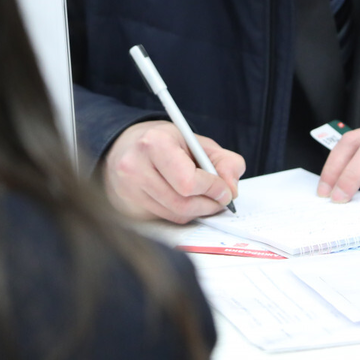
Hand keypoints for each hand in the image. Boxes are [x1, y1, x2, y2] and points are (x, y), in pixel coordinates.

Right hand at [102, 120, 245, 223]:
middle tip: (221, 200)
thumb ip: (224, 161)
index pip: (188, 181)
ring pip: (175, 214)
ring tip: (207, 199)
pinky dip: (183, 213)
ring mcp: (128, 187)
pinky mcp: (129, 203)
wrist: (128, 145)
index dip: (212, 189)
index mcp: (155, 142)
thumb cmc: (166, 142)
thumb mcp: (198, 142)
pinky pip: (166, 217)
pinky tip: (187, 200)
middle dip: (209, 204)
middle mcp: (135, 165)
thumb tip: (231, 189)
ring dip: (198, 211)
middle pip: (182, 202)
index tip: (225, 190)